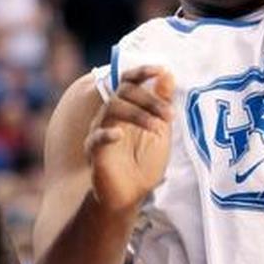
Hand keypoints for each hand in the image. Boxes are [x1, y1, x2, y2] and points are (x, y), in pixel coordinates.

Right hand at [85, 67, 174, 217]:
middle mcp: (110, 114)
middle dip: (150, 99)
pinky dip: (107, 134)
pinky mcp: (94, 151)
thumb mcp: (160, 130)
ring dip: (139, 114)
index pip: (128, 80)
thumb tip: (167, 73)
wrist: (132, 194)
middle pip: (123, 91)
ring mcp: (100, 131)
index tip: (161, 69)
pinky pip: (96, 137)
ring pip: (113, 108)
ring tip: (157, 128)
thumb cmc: (145, 162)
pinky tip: (120, 135)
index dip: (142, 71)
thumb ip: (162, 103)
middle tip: (169, 115)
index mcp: (126, 107)